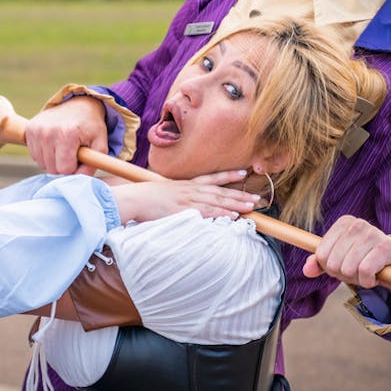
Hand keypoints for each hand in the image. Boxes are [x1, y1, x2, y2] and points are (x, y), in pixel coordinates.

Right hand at [25, 96, 108, 174]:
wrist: (78, 104)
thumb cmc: (91, 126)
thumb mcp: (100, 144)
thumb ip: (93, 164)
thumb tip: (80, 181)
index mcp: (66, 134)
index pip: (65, 169)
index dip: (75, 167)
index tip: (80, 157)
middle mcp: (48, 132)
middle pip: (52, 169)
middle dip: (63, 165)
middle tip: (72, 152)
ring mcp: (36, 130)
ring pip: (42, 164)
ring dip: (54, 161)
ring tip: (63, 148)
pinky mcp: (30, 130)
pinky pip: (35, 156)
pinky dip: (45, 154)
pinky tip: (54, 144)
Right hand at [110, 170, 257, 223]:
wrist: (134, 198)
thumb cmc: (145, 197)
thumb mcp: (163, 192)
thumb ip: (176, 195)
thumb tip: (183, 200)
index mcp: (186, 184)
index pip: (211, 178)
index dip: (228, 176)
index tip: (242, 174)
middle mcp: (190, 189)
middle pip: (220, 191)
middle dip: (239, 194)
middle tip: (257, 198)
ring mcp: (188, 199)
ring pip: (217, 201)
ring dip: (235, 204)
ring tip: (251, 206)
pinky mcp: (185, 210)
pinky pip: (207, 212)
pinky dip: (221, 214)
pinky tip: (233, 216)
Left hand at [302, 215, 390, 300]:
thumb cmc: (364, 260)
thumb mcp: (339, 260)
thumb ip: (320, 263)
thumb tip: (306, 271)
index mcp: (343, 223)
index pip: (321, 255)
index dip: (330, 268)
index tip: (344, 265)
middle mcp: (357, 224)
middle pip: (333, 264)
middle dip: (344, 275)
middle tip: (358, 271)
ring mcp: (373, 233)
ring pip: (349, 269)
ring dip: (357, 279)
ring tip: (368, 272)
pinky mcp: (387, 247)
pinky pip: (365, 271)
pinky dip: (368, 281)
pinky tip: (376, 275)